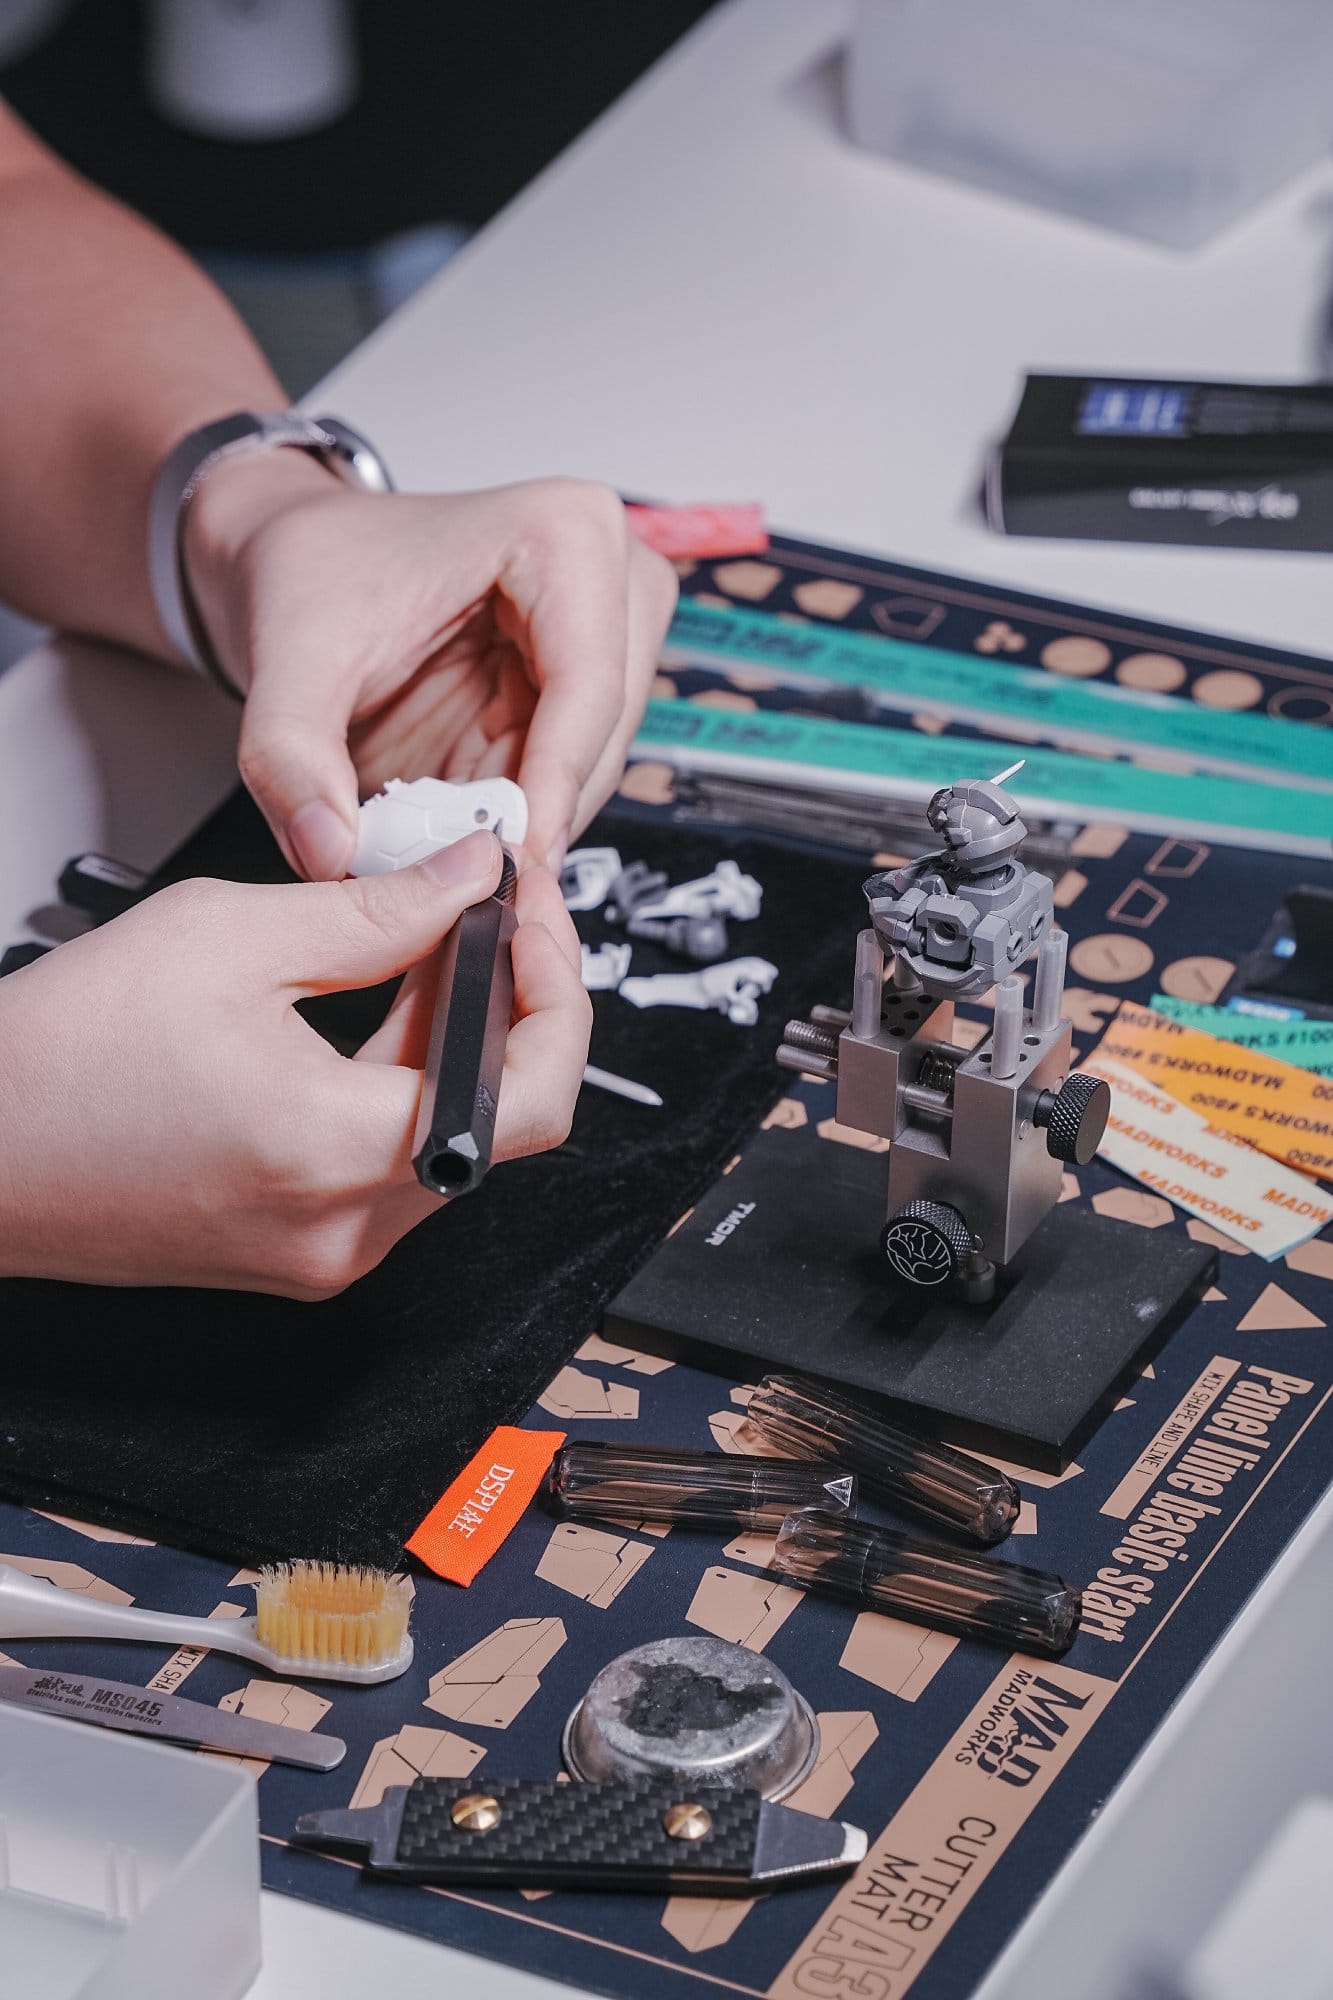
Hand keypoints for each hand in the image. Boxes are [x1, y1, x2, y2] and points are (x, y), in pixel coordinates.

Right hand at [0, 833, 589, 1296]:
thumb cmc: (58, 1062)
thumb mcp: (229, 937)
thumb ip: (377, 909)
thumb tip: (469, 880)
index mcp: (336, 1153)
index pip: (533, 1097)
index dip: (557, 994)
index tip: (533, 917)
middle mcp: (344, 1231)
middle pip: (498, 1115)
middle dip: (507, 1000)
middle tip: (487, 909)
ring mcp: (321, 1254)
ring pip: (450, 1138)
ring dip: (456, 1037)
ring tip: (423, 941)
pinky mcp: (295, 1251)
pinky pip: (392, 1165)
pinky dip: (404, 1081)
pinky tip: (376, 1006)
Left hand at [183, 457, 677, 878]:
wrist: (299, 562)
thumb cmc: (314, 570)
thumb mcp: (285, 659)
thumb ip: (290, 759)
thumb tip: (328, 852)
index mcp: (563, 532)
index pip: (588, 688)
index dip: (551, 787)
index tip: (505, 861)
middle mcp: (608, 576)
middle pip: (603, 737)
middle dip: (537, 817)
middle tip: (470, 886)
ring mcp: (607, 633)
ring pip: (594, 769)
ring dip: (527, 825)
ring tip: (452, 869)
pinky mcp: (585, 685)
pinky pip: (568, 776)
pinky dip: (516, 818)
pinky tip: (460, 841)